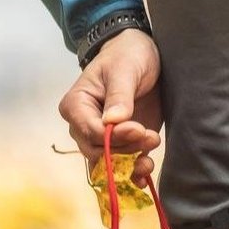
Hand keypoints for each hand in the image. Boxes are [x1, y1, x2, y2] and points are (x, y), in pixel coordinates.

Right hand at [59, 28, 162, 185]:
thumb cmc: (127, 56)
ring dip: (130, 164)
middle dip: (125, 149)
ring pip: (109, 162)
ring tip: (152, 150)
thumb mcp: (124, 69)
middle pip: (98, 151)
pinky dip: (133, 172)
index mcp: (76, 106)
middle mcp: (85, 125)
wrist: (142, 54)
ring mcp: (105, 135)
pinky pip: (123, 164)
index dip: (114, 136)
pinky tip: (145, 174)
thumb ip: (119, 95)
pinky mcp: (124, 141)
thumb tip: (112, 121)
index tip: (138, 127)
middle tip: (150, 136)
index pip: (90, 131)